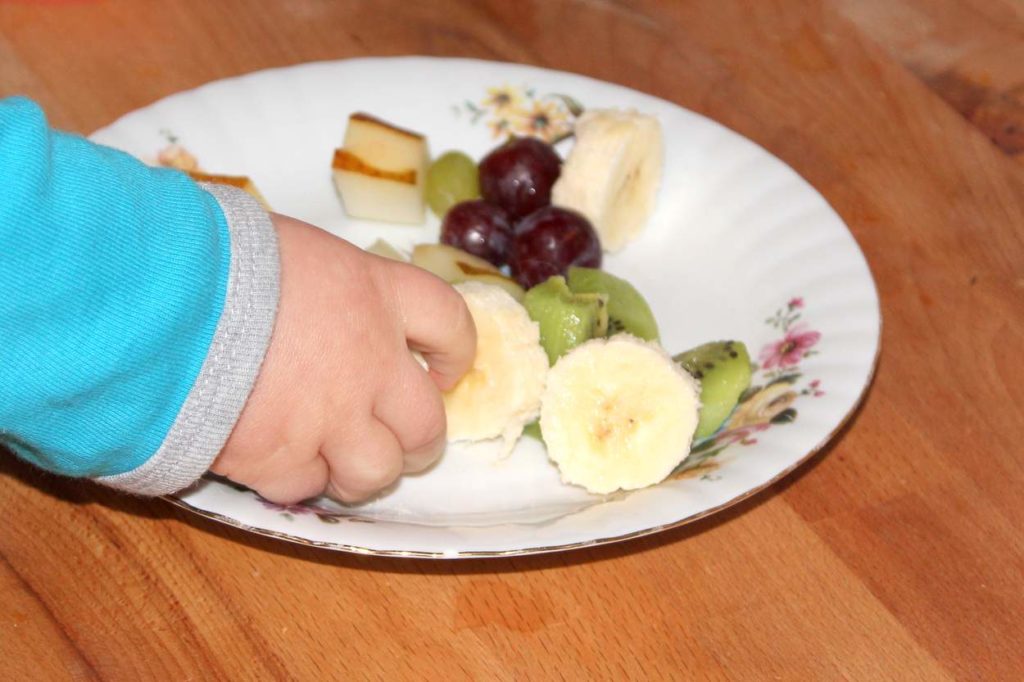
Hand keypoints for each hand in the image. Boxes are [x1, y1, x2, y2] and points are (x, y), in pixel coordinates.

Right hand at [210, 214, 475, 503]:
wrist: (161, 300)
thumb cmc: (219, 254)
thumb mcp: (292, 248)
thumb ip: (328, 286)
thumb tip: (323, 300)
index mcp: (377, 296)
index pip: (452, 325)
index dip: (456, 354)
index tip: (444, 369)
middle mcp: (369, 364)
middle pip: (427, 424)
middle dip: (418, 439)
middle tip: (399, 438)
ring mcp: (329, 418)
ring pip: (377, 472)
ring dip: (363, 471)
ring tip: (338, 460)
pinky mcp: (279, 459)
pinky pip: (308, 487)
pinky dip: (297, 478)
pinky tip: (275, 457)